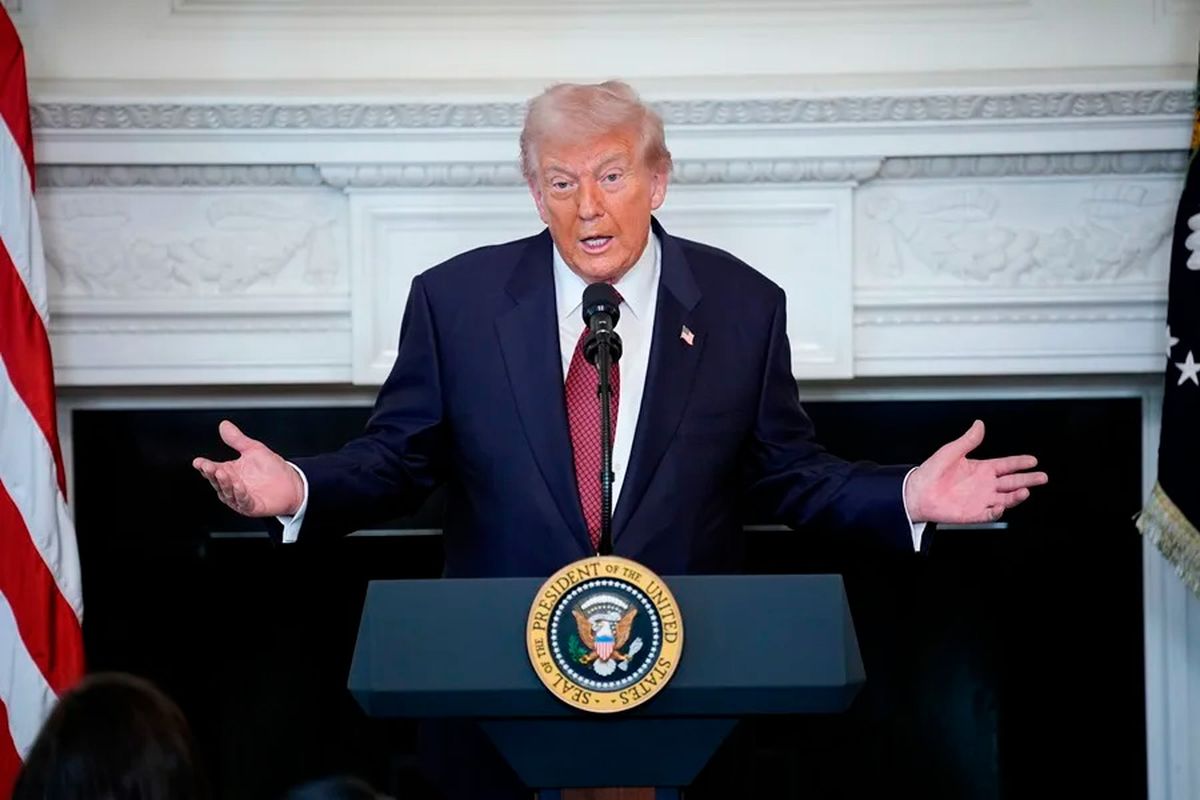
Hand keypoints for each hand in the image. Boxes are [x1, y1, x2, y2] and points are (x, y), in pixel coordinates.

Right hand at [192, 420, 303, 516]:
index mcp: (230, 472)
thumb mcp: (253, 449)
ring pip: (227, 492)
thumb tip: (224, 425)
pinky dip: (240, 494)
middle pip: (217, 481)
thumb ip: (237, 439)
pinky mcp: (252, 506)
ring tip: (222, 473)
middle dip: (212, 474)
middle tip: (208, 466)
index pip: (212, 469)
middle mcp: (233, 485)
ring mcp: (241, 497)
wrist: (292, 483)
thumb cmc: (273, 469)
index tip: (198, 461)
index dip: (204, 466)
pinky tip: (238, 485)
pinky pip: (243, 501)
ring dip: (224, 483)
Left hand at [904, 420, 1047, 524]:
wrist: (916, 492)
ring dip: (1016, 496)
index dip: (1020, 462)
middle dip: (1028, 480)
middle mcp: (985, 485)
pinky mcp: (973, 513)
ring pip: (1005, 499)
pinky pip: (989, 514)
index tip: (1033, 460)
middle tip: (1042, 477)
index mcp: (981, 469)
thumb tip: (979, 424)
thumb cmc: (931, 472)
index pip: (1006, 465)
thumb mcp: (950, 452)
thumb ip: (968, 440)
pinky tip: (1000, 506)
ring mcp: (981, 500)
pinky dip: (996, 512)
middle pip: (1012, 482)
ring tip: (1025, 491)